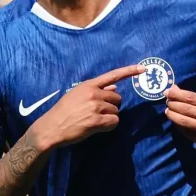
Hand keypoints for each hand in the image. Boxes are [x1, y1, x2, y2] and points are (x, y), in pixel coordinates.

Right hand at [30, 65, 145, 149]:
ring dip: (109, 117)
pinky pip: (114, 122)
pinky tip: (98, 127)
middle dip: (111, 106)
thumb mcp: (77, 94)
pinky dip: (109, 126)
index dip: (129, 71)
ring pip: (116, 111)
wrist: (52, 126)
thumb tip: (114, 87)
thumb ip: (96, 90)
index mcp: (89, 85)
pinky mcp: (96, 120)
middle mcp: (94, 93)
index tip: (143, 68)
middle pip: (117, 98)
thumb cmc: (64, 111)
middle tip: (98, 112)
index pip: (113, 75)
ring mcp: (95, 107)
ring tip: (94, 120)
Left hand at [164, 85, 195, 153]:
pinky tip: (176, 123)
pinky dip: (180, 127)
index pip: (192, 98)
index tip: (168, 91)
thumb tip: (177, 91)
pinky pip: (189, 134)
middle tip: (166, 100)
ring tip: (167, 111)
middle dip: (173, 104)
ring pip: (186, 122)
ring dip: (173, 116)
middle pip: (187, 109)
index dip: (177, 94)